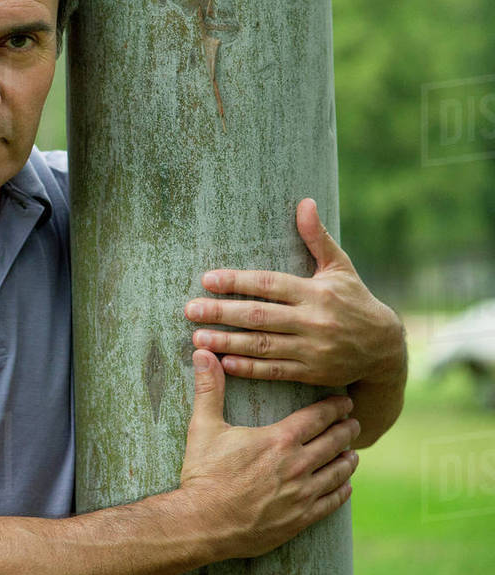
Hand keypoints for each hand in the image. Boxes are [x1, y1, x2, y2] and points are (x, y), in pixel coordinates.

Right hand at [179, 349, 359, 559]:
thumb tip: (202, 354)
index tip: (344, 401)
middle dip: (347, 429)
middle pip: (335, 442)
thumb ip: (209, 389)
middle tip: (354, 423)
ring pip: (338, 472)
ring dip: (348, 459)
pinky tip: (344, 485)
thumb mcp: (203, 427)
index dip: (335, 407)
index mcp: (278, 439)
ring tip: (352, 452)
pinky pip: (332, 501)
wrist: (203, 522)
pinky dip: (342, 490)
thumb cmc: (203, 473)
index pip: (318, 417)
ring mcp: (302, 494)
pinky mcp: (301, 518)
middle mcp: (297, 465)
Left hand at [184, 198, 405, 387]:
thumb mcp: (340, 267)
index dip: (238, 282)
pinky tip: (224, 363)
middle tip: (190, 309)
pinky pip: (275, 371)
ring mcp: (313, 349)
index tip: (208, 280)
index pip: (270, 284)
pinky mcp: (312, 373)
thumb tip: (305, 202)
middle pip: (260, 315)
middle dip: (222, 313)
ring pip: (263, 345)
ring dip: (228, 342)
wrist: (385, 348)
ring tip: (198, 338)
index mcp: (316, 292)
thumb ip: (317, 238)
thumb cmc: (355, 300)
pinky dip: (249, 368)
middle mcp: (314, 320)